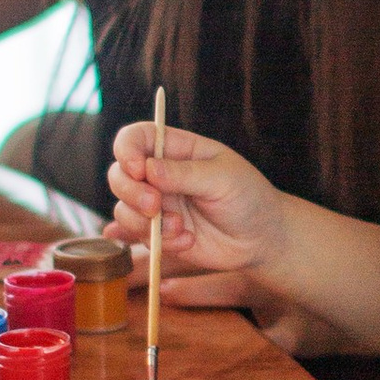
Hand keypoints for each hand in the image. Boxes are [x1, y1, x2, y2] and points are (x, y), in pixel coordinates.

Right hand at [108, 120, 292, 287]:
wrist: (260, 239)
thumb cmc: (248, 197)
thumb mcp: (223, 178)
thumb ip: (185, 173)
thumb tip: (147, 169)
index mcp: (176, 148)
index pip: (136, 137)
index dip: (127, 150)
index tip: (138, 169)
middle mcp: (160, 174)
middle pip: (119, 174)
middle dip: (130, 191)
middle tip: (154, 205)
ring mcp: (157, 204)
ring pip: (123, 209)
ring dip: (144, 222)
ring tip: (180, 228)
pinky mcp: (158, 233)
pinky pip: (140, 237)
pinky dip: (160, 242)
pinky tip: (187, 241)